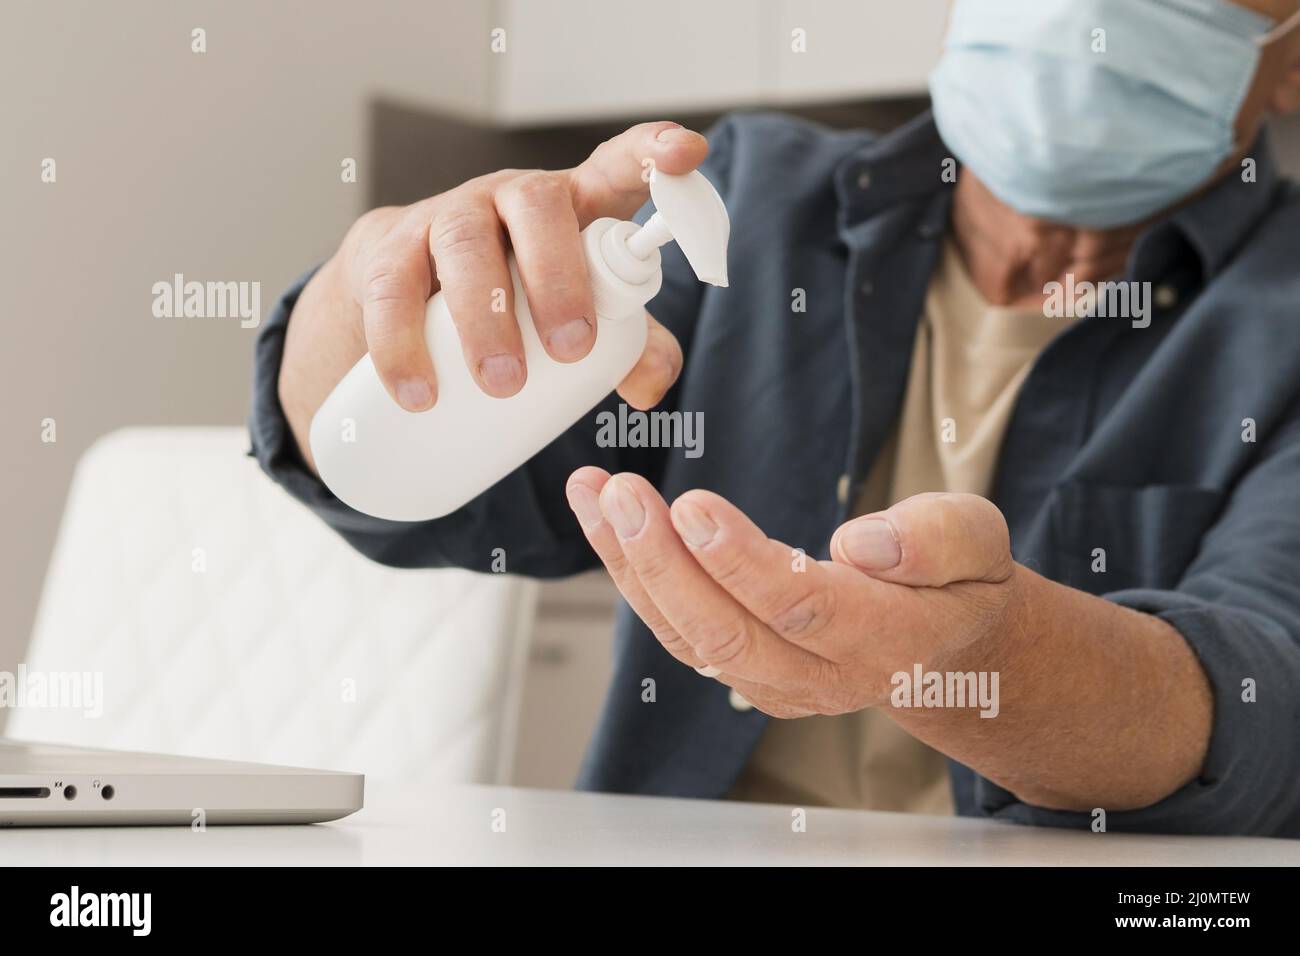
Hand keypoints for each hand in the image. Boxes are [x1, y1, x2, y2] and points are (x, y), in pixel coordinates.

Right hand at [279, 122, 708, 470]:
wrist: (407, 292)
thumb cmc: (516, 298)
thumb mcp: (581, 313)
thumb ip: (630, 343)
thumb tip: (650, 385)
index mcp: (574, 204)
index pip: (618, 163)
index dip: (652, 152)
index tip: (684, 155)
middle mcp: (511, 198)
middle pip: (537, 207)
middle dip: (557, 277)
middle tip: (570, 350)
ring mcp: (446, 218)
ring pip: (463, 243)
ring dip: (484, 317)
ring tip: (502, 384)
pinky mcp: (388, 253)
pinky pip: (392, 290)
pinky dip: (404, 346)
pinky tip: (420, 394)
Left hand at [564, 468, 1018, 717]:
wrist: (947, 645)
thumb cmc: (959, 578)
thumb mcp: (978, 541)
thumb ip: (936, 540)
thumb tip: (861, 543)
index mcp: (888, 640)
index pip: (803, 609)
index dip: (741, 563)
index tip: (692, 504)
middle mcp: (825, 677)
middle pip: (728, 635)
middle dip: (663, 563)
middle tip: (620, 492)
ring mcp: (779, 685)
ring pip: (688, 638)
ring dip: (631, 565)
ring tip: (591, 491)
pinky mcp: (746, 673)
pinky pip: (679, 633)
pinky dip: (635, 575)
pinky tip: (605, 520)